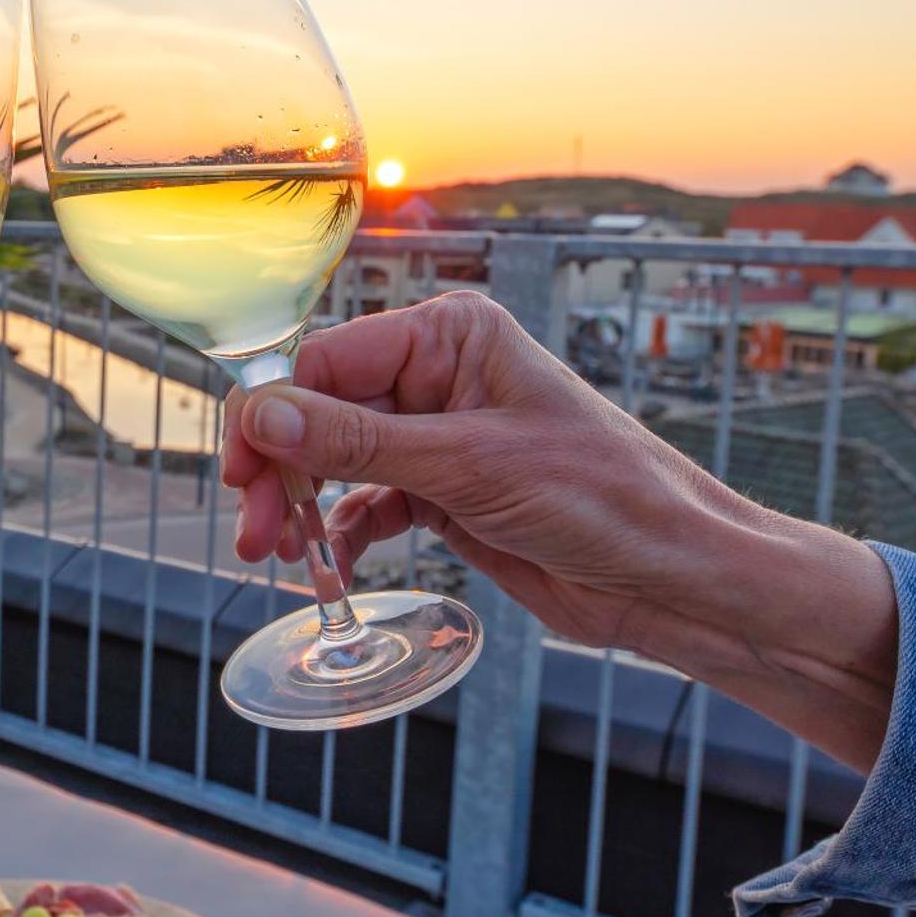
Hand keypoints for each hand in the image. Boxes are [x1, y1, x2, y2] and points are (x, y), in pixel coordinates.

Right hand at [222, 292, 897, 770]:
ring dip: (304, 505)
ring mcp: (442, 437)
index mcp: (451, 338)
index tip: (241, 472)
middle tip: (256, 532)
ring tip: (280, 554)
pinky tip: (332, 567)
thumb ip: (357, 440)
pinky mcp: (448, 493)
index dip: (273, 414)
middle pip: (322, 412)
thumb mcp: (468, 465)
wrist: (674, 578)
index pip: (327, 361)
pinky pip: (371, 503)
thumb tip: (262, 414)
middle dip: (283, 470)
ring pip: (338, 460)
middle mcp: (440, 378)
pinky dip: (345, 533)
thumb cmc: (603, 498)